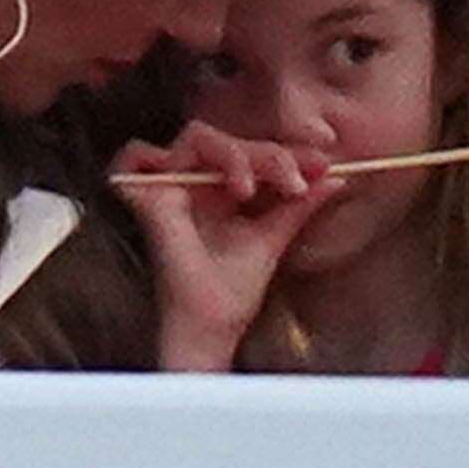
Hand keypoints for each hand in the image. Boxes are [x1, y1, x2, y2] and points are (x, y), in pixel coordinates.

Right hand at [111, 120, 342, 370]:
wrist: (212, 330)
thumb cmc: (232, 293)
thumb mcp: (273, 238)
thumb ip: (298, 206)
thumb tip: (333, 178)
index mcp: (219, 190)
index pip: (251, 151)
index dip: (286, 154)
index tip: (323, 166)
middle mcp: (192, 184)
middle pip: (228, 140)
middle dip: (269, 155)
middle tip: (296, 182)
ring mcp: (168, 189)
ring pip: (197, 137)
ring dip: (231, 153)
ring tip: (249, 188)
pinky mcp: (147, 201)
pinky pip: (135, 156)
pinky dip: (154, 154)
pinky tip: (200, 182)